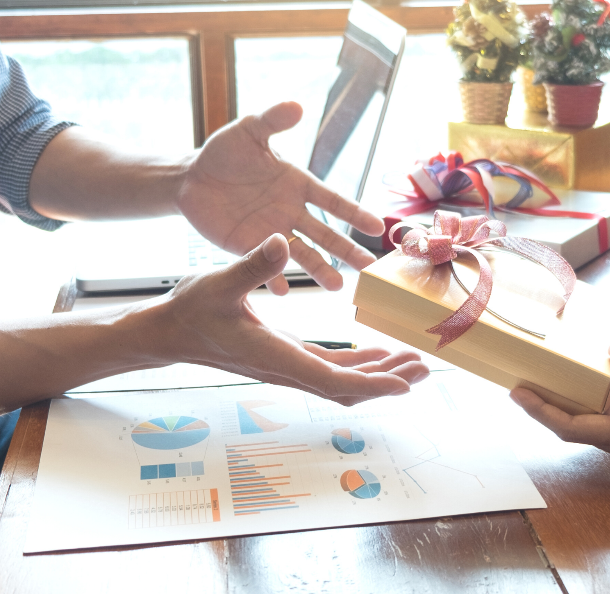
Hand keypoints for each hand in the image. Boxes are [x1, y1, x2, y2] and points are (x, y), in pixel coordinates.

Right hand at [159, 233, 429, 405]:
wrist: (168, 333)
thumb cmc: (190, 311)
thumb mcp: (220, 282)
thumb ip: (252, 265)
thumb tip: (280, 241)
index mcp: (274, 355)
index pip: (332, 379)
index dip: (371, 384)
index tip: (404, 385)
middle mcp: (285, 367)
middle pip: (346, 385)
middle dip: (386, 380)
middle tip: (424, 368)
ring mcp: (286, 364)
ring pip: (340, 379)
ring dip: (377, 373)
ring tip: (410, 363)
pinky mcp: (284, 355)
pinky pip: (329, 367)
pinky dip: (357, 363)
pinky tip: (376, 354)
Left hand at [177, 102, 384, 293]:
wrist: (191, 178)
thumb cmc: (224, 152)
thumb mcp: (248, 131)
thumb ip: (272, 120)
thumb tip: (296, 105)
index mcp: (298, 184)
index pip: (332, 201)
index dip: (354, 213)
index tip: (377, 227)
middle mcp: (291, 211)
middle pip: (325, 234)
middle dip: (346, 250)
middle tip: (369, 267)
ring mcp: (271, 232)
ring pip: (301, 254)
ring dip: (319, 270)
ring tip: (337, 289)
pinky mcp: (248, 247)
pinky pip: (264, 266)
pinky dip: (272, 278)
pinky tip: (281, 292)